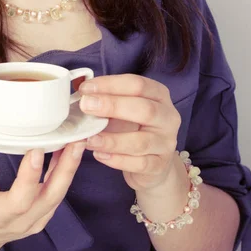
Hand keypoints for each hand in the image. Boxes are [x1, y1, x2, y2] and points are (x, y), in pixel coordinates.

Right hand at [0, 138, 85, 250]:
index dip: (30, 176)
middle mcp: (22, 222)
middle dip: (66, 167)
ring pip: (58, 194)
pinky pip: (58, 193)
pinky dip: (64, 172)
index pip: (20, 200)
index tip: (37, 150)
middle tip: (76, 141)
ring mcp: (36, 221)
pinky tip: (68, 151)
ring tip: (77, 141)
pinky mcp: (43, 215)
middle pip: (51, 196)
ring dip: (69, 168)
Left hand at [79, 74, 180, 192]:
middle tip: (86, 106)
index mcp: (159, 95)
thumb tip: (82, 93)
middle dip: (112, 106)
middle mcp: (168, 117)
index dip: (110, 84)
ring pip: (141, 141)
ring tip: (89, 138)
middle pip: (145, 109)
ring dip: (111, 140)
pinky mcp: (160, 166)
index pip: (137, 84)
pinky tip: (99, 155)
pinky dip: (117, 160)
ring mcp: (166, 143)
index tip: (86, 89)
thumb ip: (108, 99)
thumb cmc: (134, 128)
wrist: (153, 162)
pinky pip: (139, 164)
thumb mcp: (124, 108)